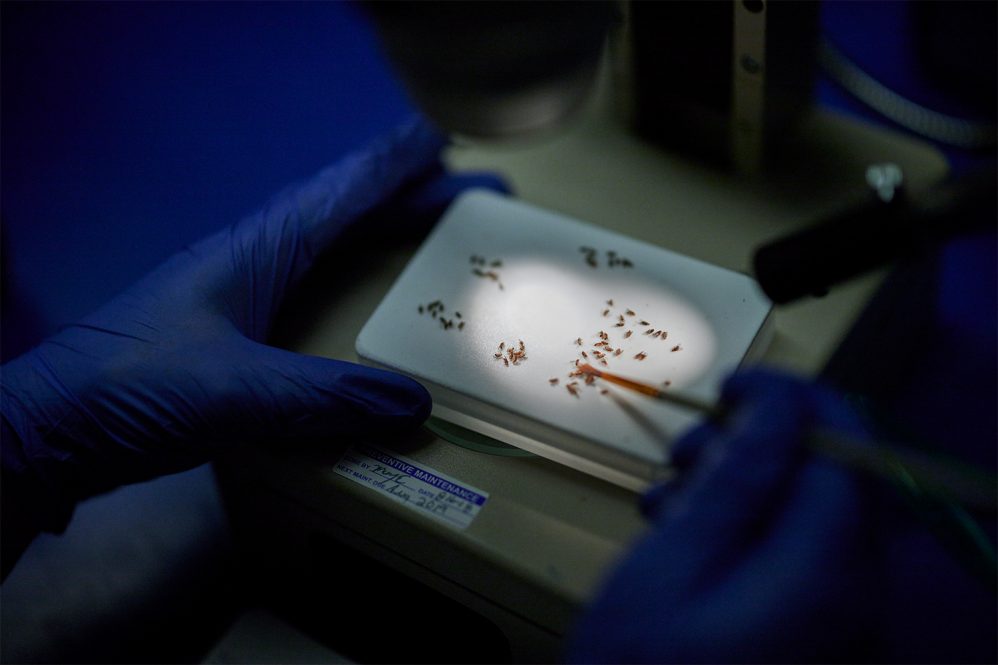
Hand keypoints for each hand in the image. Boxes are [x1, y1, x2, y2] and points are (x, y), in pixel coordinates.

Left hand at [1, 117, 507, 556]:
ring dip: (385, 242)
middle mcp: (253, 262)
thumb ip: (325, 396)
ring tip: (438, 246)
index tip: (445, 140)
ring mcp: (242, 298)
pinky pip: (315, 298)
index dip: (395, 164)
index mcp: (255, 249)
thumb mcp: (235, 391)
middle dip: (413, 202)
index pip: (340, 192)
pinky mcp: (235, 338)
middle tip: (477, 203)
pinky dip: (356, 292)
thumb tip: (415, 403)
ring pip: (331, 253)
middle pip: (348, 216)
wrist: (49, 430)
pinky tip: (372, 316)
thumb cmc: (128, 391)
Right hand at [566, 368, 878, 663]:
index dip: (790, 398)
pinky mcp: (816, 633)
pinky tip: (684, 536)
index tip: (730, 389)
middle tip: (685, 453)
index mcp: (827, 571)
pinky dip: (744, 529)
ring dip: (742, 486)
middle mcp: (855, 594)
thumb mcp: (676, 561)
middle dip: (756, 446)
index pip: (845, 443)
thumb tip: (780, 401)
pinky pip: (795, 555)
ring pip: (807, 513)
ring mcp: (840, 620)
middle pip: (830, 477)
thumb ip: (738, 478)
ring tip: (672, 497)